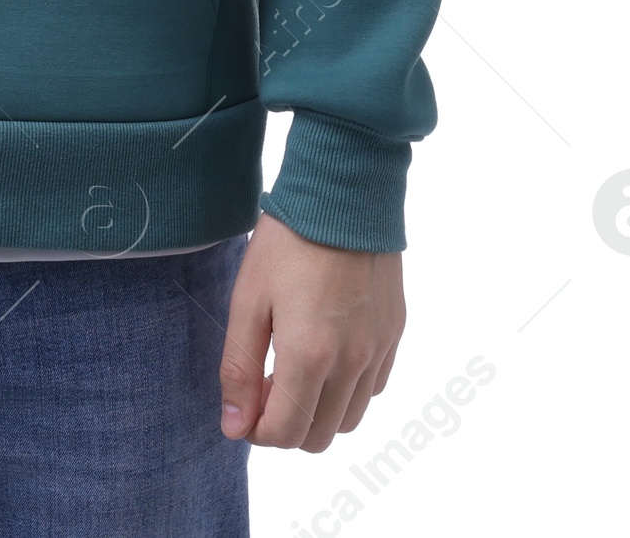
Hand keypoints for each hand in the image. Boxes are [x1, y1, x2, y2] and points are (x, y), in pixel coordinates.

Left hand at [218, 212, 404, 450]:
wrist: (344, 193)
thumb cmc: (287, 241)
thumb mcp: (248, 299)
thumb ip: (240, 367)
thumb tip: (235, 427)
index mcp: (310, 356)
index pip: (285, 433)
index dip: (256, 430)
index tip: (243, 405)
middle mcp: (352, 363)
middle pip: (318, 436)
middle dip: (286, 424)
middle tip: (266, 382)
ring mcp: (379, 350)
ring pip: (349, 419)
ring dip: (318, 411)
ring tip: (293, 367)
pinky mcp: (394, 334)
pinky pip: (373, 387)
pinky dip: (348, 389)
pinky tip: (326, 352)